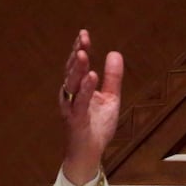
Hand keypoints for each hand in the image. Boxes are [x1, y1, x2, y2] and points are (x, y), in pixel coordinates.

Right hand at [59, 30, 122, 185]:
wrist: (91, 152)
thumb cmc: (97, 125)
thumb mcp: (110, 98)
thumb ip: (113, 78)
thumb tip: (115, 53)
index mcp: (77, 88)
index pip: (77, 65)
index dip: (79, 49)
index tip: (84, 34)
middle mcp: (70, 95)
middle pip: (72, 71)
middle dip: (78, 54)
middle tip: (83, 38)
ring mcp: (71, 107)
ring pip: (72, 84)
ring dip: (78, 69)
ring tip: (85, 53)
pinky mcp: (76, 120)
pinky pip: (80, 102)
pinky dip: (86, 89)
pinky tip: (92, 76)